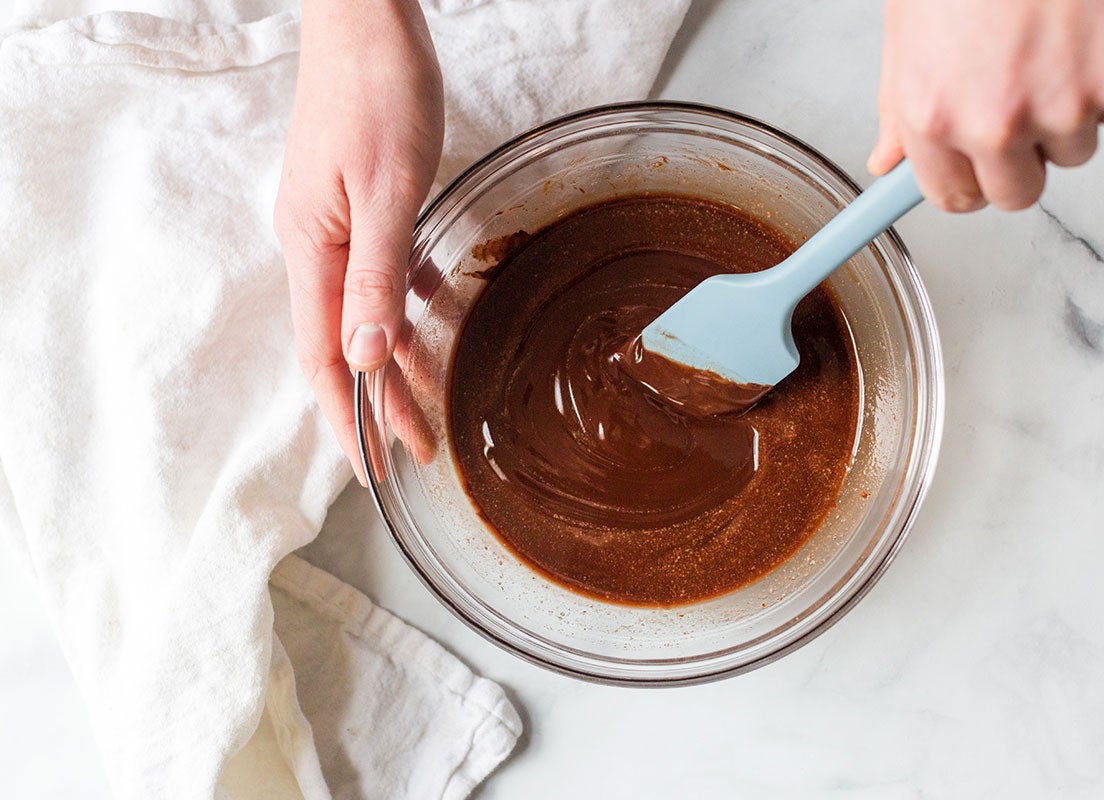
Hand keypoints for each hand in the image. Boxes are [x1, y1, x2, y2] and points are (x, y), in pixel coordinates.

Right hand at [275, 0, 442, 482]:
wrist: (366, 17)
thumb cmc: (378, 92)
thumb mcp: (388, 190)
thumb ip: (376, 276)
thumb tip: (362, 357)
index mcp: (313, 252)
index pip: (324, 359)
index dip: (349, 419)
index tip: (375, 470)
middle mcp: (315, 248)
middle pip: (345, 347)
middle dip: (380, 405)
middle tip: (420, 453)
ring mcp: (335, 226)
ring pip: (365, 315)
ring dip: (396, 362)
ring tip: (429, 405)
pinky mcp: (358, 204)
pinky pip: (382, 272)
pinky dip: (406, 305)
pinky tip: (433, 319)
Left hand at [869, 0, 1103, 211]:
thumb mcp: (912, 22)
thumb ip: (900, 102)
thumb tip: (888, 160)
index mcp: (932, 112)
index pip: (950, 198)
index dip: (966, 179)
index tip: (974, 167)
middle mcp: (994, 123)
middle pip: (1017, 193)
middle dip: (1020, 158)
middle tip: (1022, 98)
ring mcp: (1065, 108)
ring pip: (1073, 152)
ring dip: (1068, 113)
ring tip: (1053, 43)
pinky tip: (1090, 30)